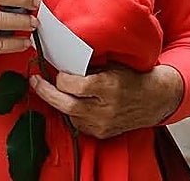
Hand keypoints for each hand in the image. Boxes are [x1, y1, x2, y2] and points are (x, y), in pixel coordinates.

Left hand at [29, 64, 183, 138]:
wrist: (154, 99)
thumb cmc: (130, 76)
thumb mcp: (110, 63)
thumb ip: (86, 64)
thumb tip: (59, 56)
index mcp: (109, 88)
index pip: (74, 86)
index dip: (61, 78)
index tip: (58, 71)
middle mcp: (106, 109)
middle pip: (66, 104)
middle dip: (46, 92)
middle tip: (35, 81)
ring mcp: (104, 124)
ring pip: (69, 115)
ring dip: (57, 101)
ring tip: (49, 89)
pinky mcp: (102, 133)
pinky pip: (77, 124)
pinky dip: (70, 113)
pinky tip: (68, 102)